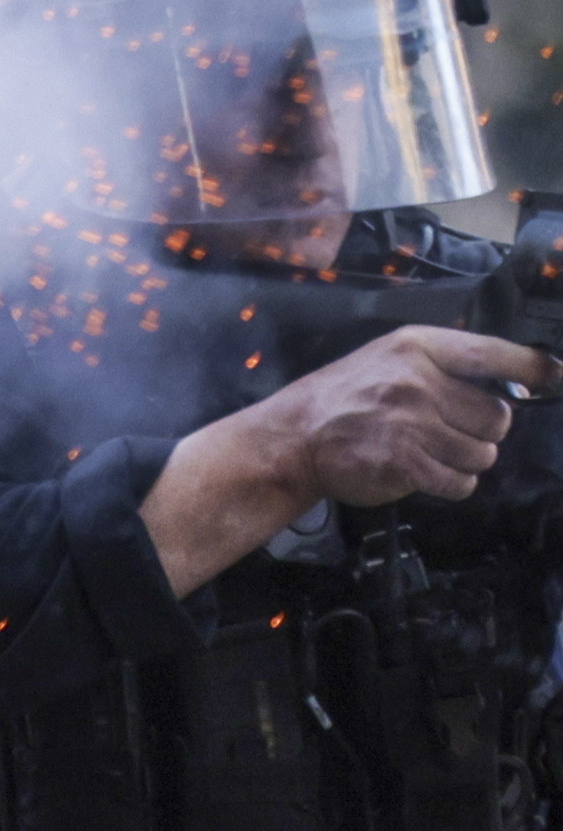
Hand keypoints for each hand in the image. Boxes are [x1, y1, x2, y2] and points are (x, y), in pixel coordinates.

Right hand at [144, 326, 561, 593]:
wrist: (293, 438)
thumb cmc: (344, 397)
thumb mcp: (387, 360)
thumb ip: (443, 368)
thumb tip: (512, 387)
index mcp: (417, 347)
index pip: (495, 353)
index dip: (535, 367)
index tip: (556, 375)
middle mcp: (419, 381)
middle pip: (498, 416)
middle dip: (483, 431)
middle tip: (451, 431)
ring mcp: (413, 424)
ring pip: (484, 453)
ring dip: (466, 460)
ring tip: (432, 453)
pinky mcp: (407, 464)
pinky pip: (462, 482)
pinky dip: (452, 483)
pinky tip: (426, 473)